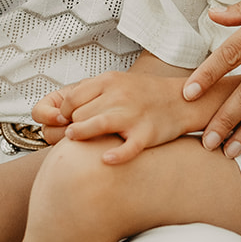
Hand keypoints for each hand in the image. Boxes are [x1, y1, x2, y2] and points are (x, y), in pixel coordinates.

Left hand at [35, 73, 188, 164]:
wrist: (182, 100)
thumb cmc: (144, 95)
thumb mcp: (116, 83)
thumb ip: (89, 93)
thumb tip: (57, 114)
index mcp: (109, 81)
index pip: (71, 98)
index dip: (63, 113)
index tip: (66, 122)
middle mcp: (119, 95)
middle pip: (80, 114)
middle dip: (73, 126)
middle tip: (73, 136)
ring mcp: (133, 114)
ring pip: (96, 124)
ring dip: (81, 134)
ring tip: (75, 139)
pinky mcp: (146, 133)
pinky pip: (128, 147)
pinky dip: (116, 155)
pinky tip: (106, 159)